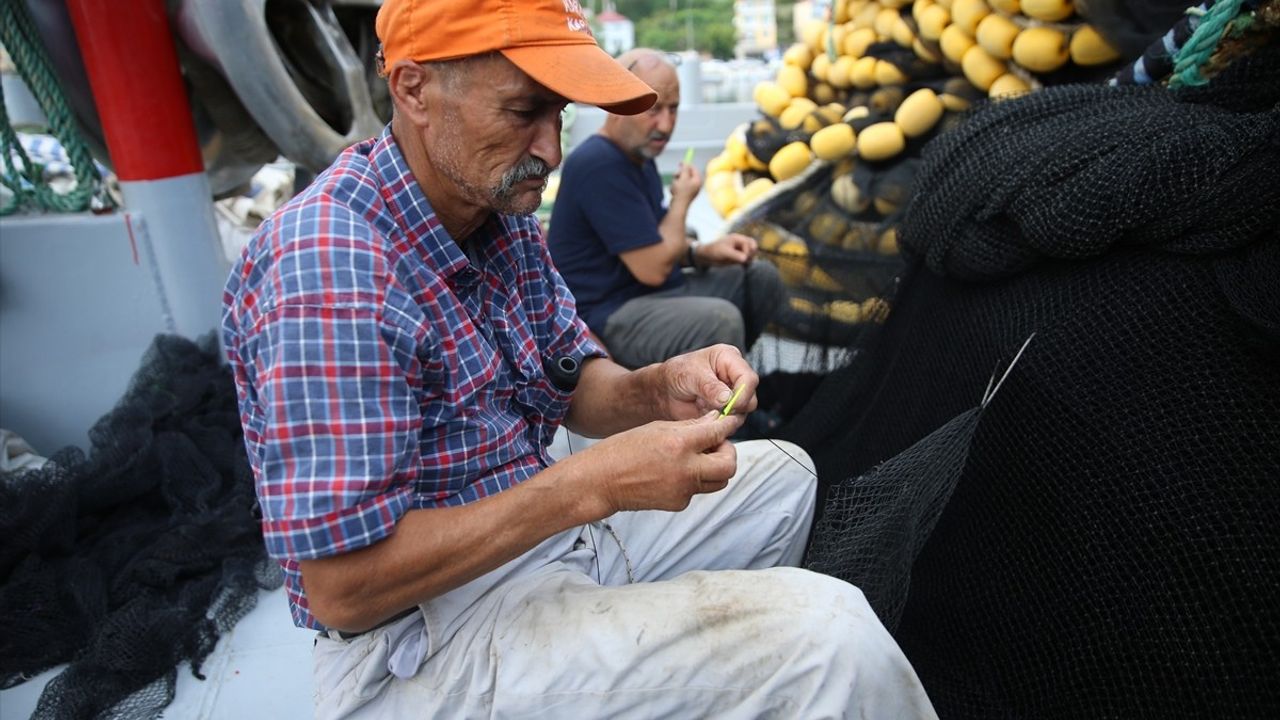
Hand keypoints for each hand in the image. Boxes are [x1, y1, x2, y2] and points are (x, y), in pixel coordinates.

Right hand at [585, 411, 742, 511]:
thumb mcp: (656, 428)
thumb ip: (690, 426)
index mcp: (679, 444)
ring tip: (699, 458)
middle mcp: (686, 469)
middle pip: (729, 465)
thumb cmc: (623, 449)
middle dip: (728, 452)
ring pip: (719, 481)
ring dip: (716, 468)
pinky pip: (698, 490)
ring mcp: (683, 490)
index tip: (730, 422)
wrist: (601, 482)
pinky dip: (694, 480)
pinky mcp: (678, 504)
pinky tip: (676, 472)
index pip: (718, 433)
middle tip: (717, 444)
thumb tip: (715, 421)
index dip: (728, 425)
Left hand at [657, 344, 758, 419]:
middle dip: (736, 407)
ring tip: (708, 413)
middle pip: (751, 396)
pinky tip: (708, 418)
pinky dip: (723, 423)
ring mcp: (733, 393)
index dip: (742, 394)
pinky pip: (734, 420)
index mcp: (729, 359)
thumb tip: (727, 398)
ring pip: (744, 411)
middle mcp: (735, 375)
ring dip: (729, 416)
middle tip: (717, 411)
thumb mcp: (690, 375)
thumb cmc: (675, 374)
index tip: (729, 405)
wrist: (664, 391)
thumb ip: (709, 386)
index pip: (748, 378)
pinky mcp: (727, 409)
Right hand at [670, 161, 701, 205]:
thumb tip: (686, 163)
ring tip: (674, 186)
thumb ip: (685, 169)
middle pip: (687, 174)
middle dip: (679, 175)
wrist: (678, 206)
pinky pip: (679, 186)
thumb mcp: (683, 177)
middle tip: (675, 176)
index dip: (687, 165)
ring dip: (676, 181)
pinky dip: (675, 187)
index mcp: (698, 180)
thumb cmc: (681, 192)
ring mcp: (691, 190)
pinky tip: (674, 192)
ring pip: (681, 180)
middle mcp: (696, 185)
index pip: (694, 169)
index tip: (680, 163)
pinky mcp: (685, 194)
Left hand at [698, 233, 758, 265]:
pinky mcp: (738, 257)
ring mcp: (739, 250)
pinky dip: (746, 263)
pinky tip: (743, 266)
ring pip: (751, 254)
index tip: (743, 257)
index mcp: (737, 238)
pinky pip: (747, 260)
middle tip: (745, 261)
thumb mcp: (725, 252)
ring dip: (749, 259)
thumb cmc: (714, 251)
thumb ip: (735, 255)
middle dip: (751, 254)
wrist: (706, 256)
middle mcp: (740, 243)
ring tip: (743, 264)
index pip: (750, 243)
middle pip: (753, 248)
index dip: (748, 250)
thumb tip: (745, 259)